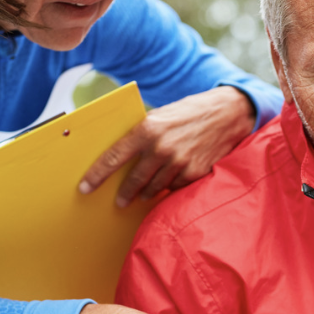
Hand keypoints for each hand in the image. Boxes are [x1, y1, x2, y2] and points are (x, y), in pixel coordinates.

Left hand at [78, 86, 255, 207]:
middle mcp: (161, 148)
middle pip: (133, 181)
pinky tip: (169, 181)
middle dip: (124, 193)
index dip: (97, 176)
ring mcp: (179, 163)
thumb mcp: (161, 116)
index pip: (113, 158)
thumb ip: (142, 134)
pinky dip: (169, 187)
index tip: (86, 187)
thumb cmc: (190, 112)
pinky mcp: (194, 173)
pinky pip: (174, 188)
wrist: (227, 114)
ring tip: (142, 193)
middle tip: (119, 200)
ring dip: (146, 192)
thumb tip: (122, 154)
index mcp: (147, 129)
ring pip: (153, 188)